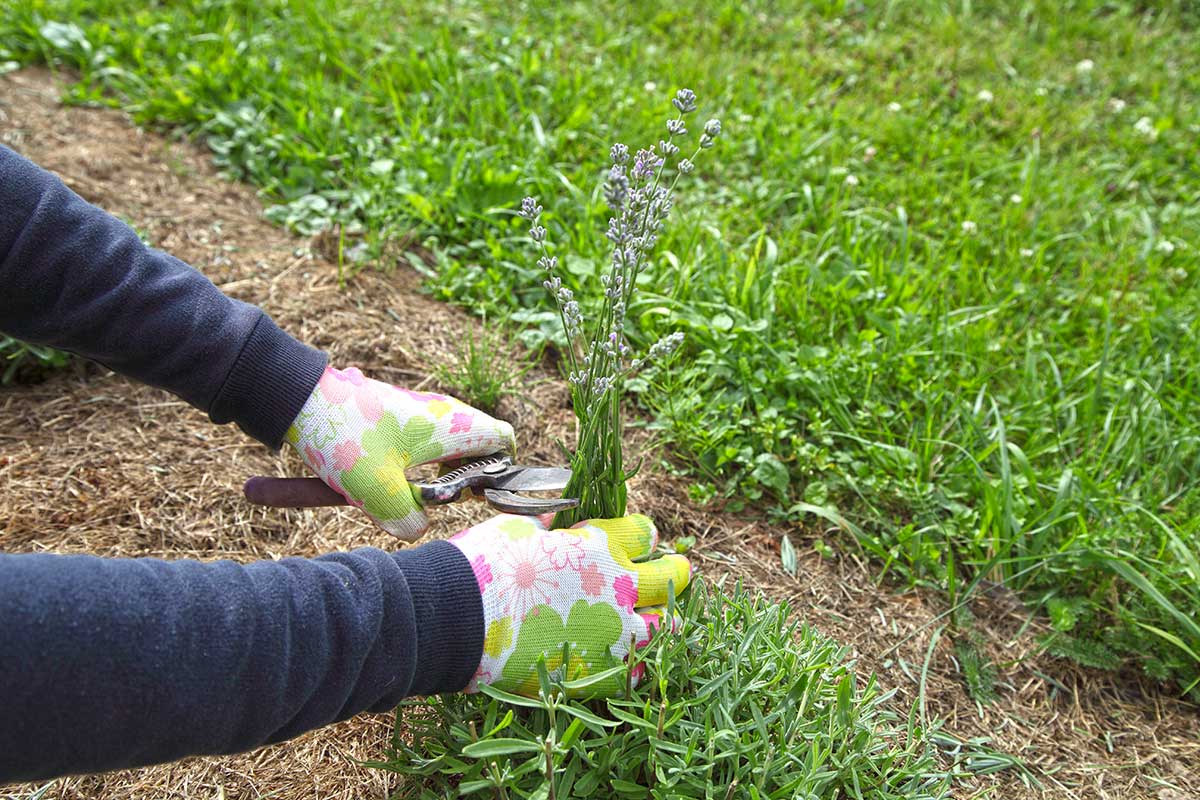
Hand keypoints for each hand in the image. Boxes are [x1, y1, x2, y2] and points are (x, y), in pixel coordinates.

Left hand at [286, 366, 515, 538]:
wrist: (296, 396)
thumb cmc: (346, 439)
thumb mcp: (378, 492)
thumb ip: (408, 520)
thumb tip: (416, 528)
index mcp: (451, 427)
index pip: (503, 440)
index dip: (500, 469)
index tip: (476, 492)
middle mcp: (439, 413)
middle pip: (471, 449)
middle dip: (457, 480)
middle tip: (430, 498)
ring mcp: (414, 410)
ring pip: (438, 449)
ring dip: (423, 476)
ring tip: (396, 492)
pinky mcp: (389, 413)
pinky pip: (409, 445)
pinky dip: (398, 466)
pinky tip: (371, 477)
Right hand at [450, 513, 690, 696]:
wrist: (457, 618)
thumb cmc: (484, 565)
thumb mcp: (519, 528)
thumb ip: (550, 529)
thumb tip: (555, 526)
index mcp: (599, 546)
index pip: (643, 533)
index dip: (642, 534)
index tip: (641, 539)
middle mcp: (617, 588)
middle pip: (670, 578)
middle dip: (675, 573)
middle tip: (678, 573)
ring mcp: (612, 634)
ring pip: (665, 628)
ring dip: (667, 622)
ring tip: (667, 623)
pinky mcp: (598, 673)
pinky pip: (637, 671)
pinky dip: (639, 663)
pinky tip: (636, 659)